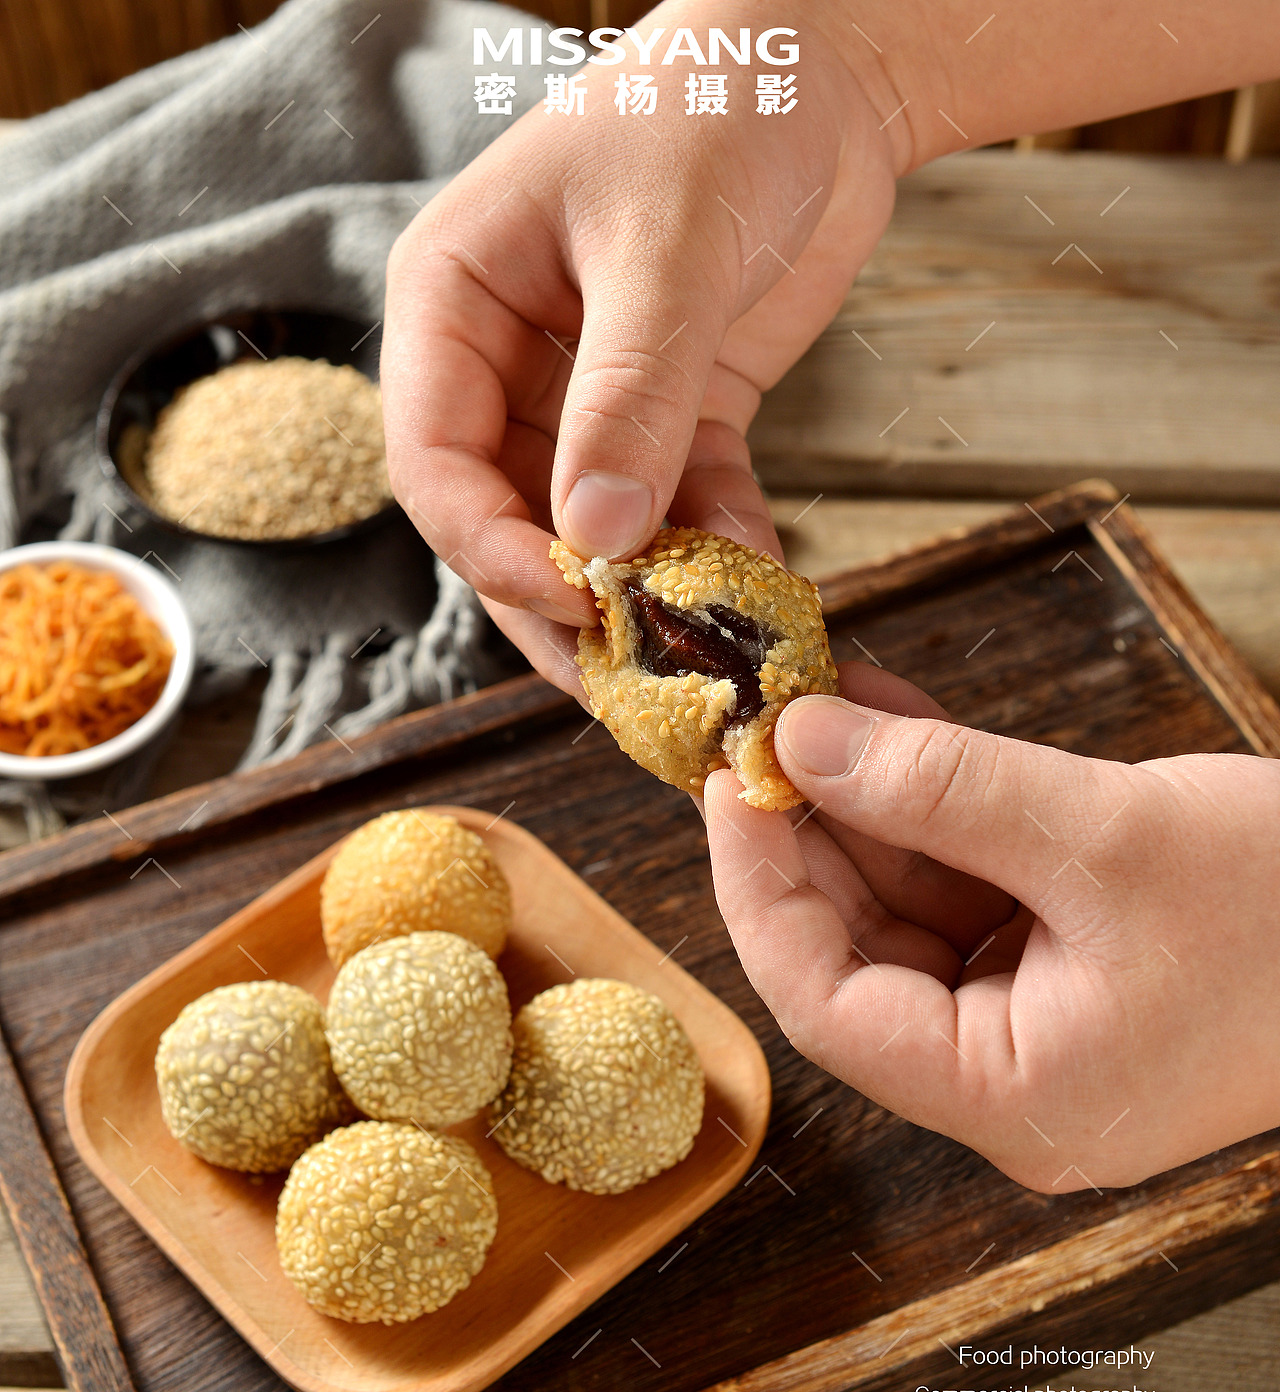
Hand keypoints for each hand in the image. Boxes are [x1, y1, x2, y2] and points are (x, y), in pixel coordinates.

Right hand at [380, 0, 904, 693]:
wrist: (829, 74)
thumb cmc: (719, 110)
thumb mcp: (664, 250)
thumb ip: (629, 397)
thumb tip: (598, 541)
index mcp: (453, 305)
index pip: (433, 462)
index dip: (491, 548)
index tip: (573, 602)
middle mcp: (504, 363)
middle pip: (506, 519)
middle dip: (563, 603)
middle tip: (628, 682)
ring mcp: (586, 398)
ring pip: (590, 532)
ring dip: (644, 595)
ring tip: (698, 656)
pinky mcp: (671, 415)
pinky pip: (679, 505)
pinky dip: (715, 549)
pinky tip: (759, 585)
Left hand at [704, 667, 1279, 1190]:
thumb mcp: (1106, 836)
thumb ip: (942, 789)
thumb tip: (805, 742)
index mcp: (1014, 1097)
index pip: (823, 1005)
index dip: (756, 888)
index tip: (731, 783)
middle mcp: (1011, 1076)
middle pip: (854, 951)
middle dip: (809, 831)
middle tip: (764, 724)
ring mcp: (1040, 1019)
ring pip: (906, 907)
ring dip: (865, 802)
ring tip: (823, 698)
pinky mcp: (1068, 965)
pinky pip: (967, 884)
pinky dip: (930, 806)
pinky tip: (891, 720)